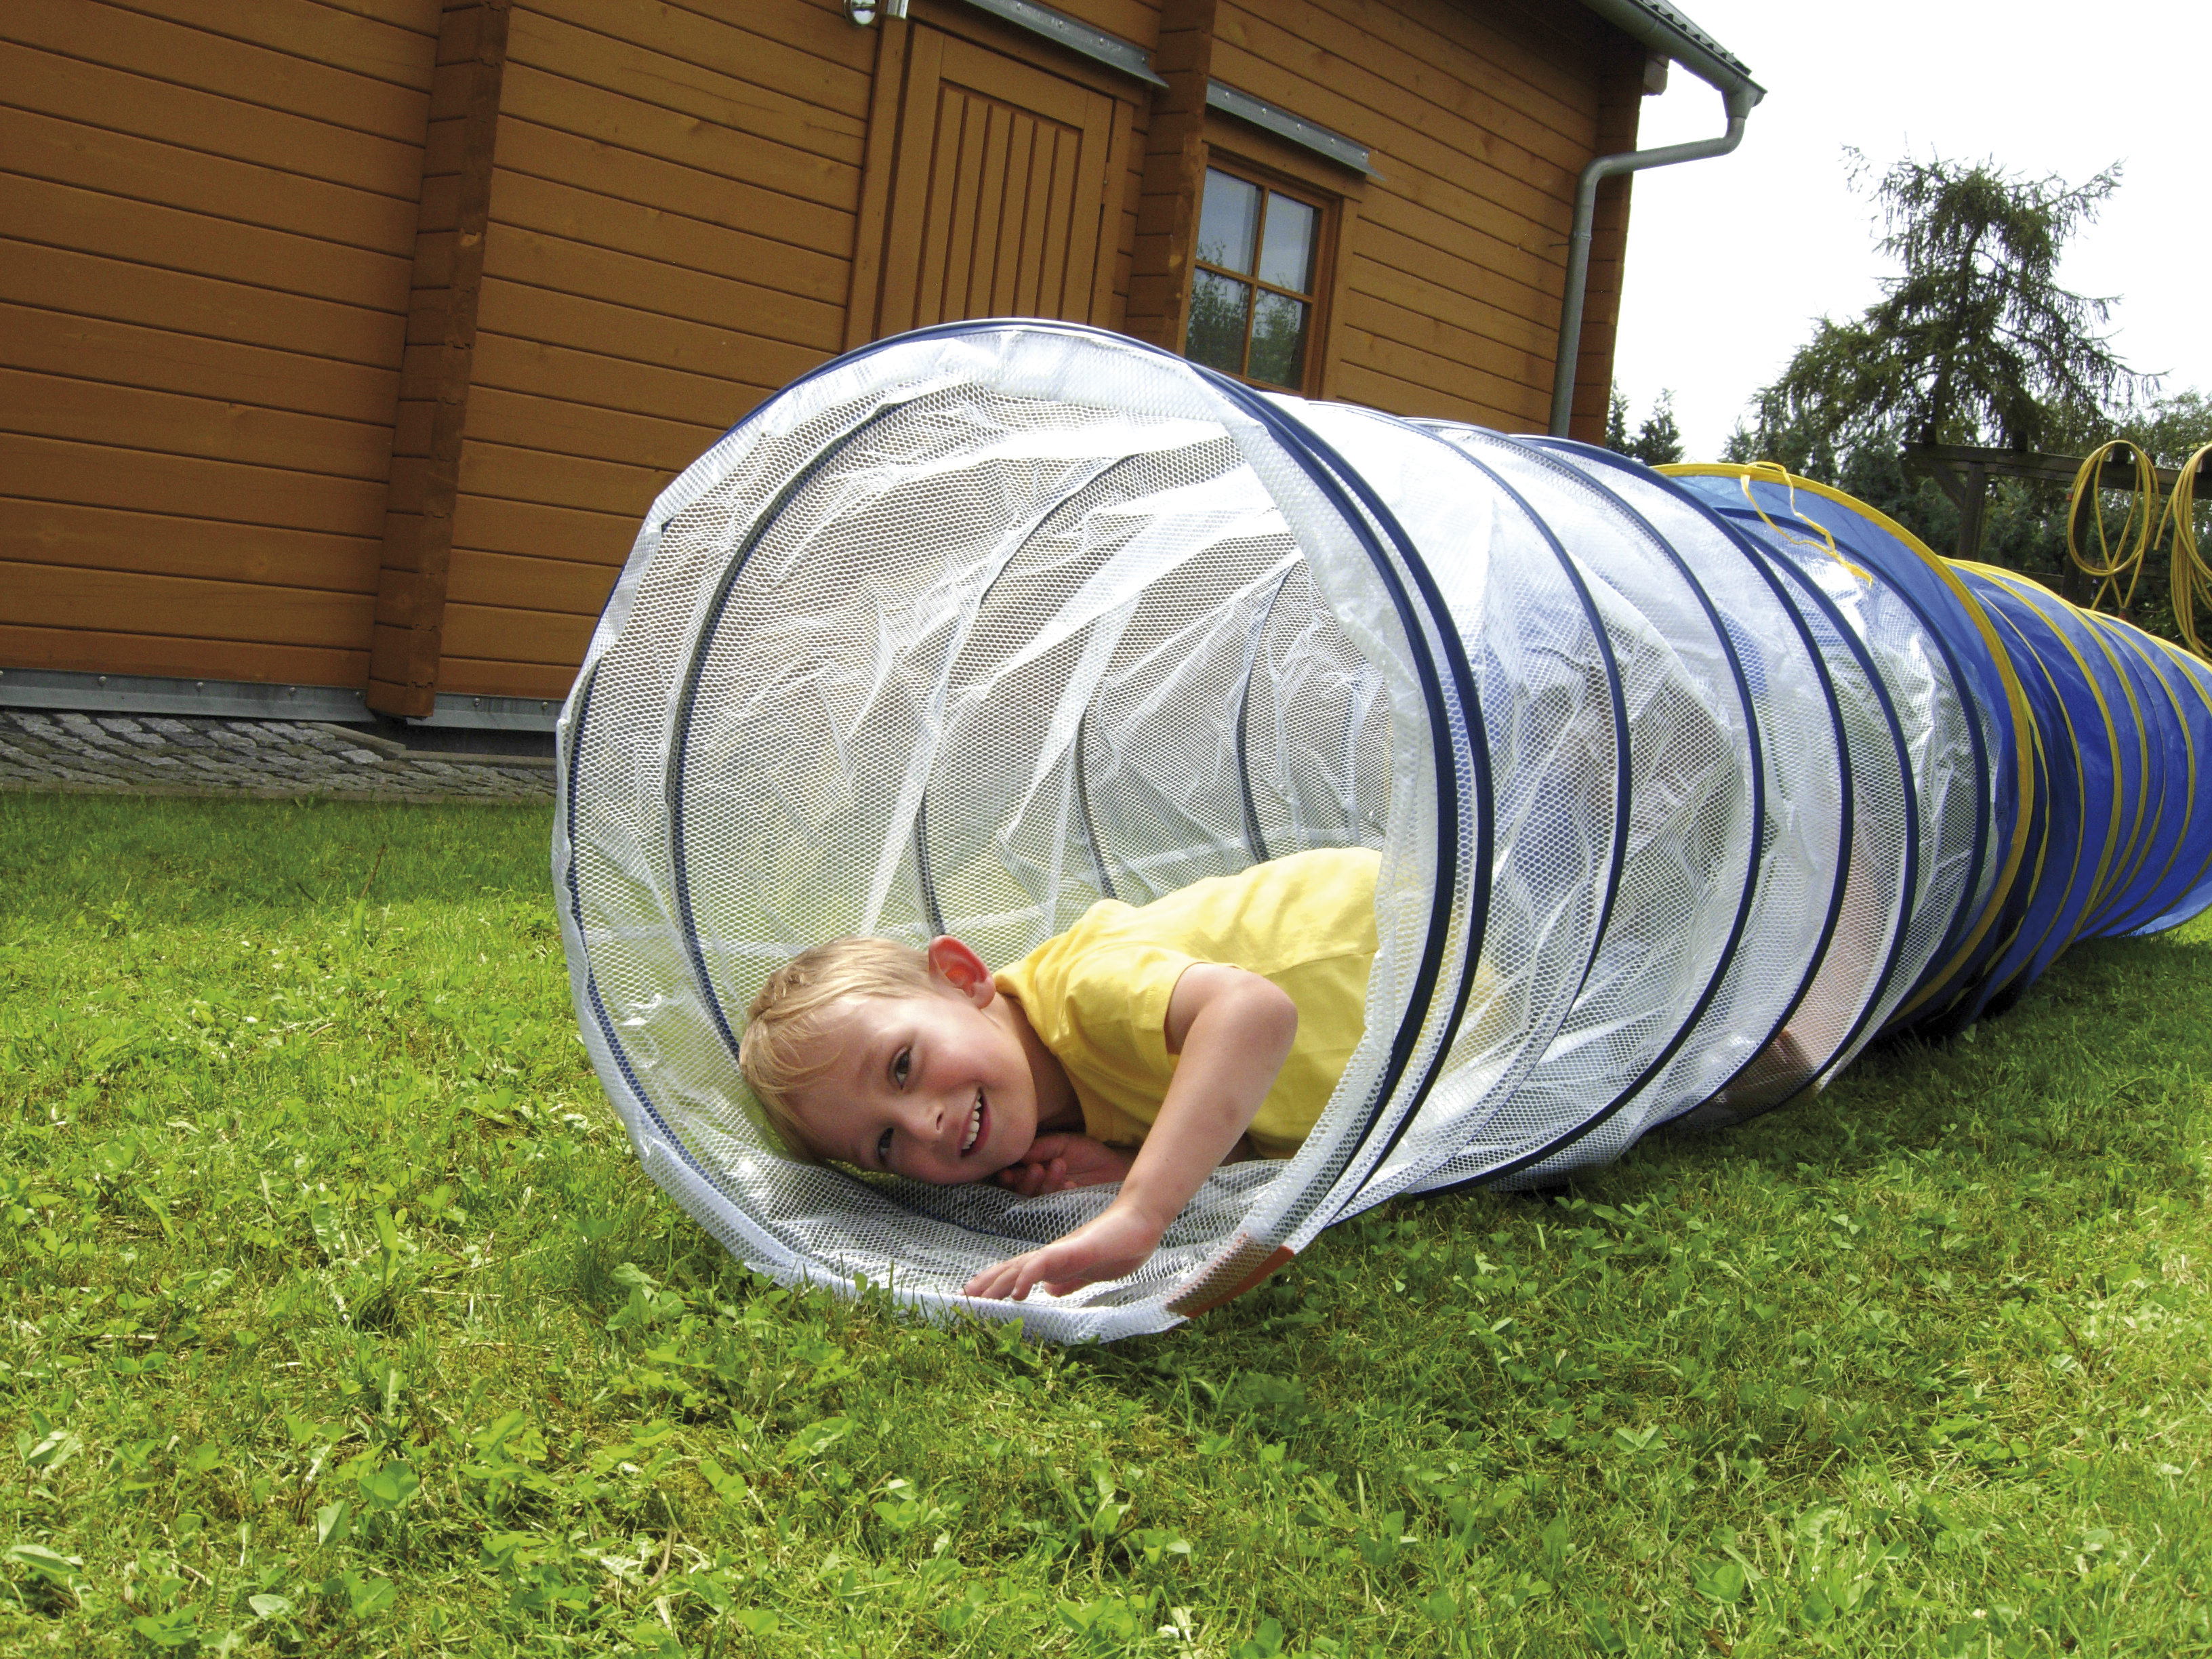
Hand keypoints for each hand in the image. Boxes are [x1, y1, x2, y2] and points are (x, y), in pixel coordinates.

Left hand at [962, 1201, 1164, 1300]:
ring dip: (1000, 1282)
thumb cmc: (1118, 1245)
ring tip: (980, 1298)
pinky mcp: (1076, 1249)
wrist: (1140, 1223)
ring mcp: (1062, 1250)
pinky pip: (1047, 1264)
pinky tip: (1019, 1293)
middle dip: (988, 1283)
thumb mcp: (1089, 1271)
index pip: (1018, 1271)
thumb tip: (1052, 1290)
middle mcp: (1052, 1253)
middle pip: (1012, 1268)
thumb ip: (1071, 1278)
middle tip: (964, 1299)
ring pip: (1022, 1265)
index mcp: (1055, 1261)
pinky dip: (1029, 1277)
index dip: (995, 1283)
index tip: (973, 1296)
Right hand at [993, 1133, 1134, 1197]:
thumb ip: (1043, 1147)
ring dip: (1046, 1184)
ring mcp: (1052, 1201)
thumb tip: (1021, 1154)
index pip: (1011, 1177)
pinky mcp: (1067, 1211)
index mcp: (1030, 1169)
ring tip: (1059, 1165)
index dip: (1007, 1176)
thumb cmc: (1088, 1154)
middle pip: (1021, 1191)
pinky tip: (1071, 1183)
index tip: (1008, 1172)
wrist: (1116, 1168)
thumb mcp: (1065, 1143)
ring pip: (1038, 1199)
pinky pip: (1059, 1207)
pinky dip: (1063, 1193)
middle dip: (1026, 1181)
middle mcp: (1037, 1187)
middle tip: (1037, 1168)